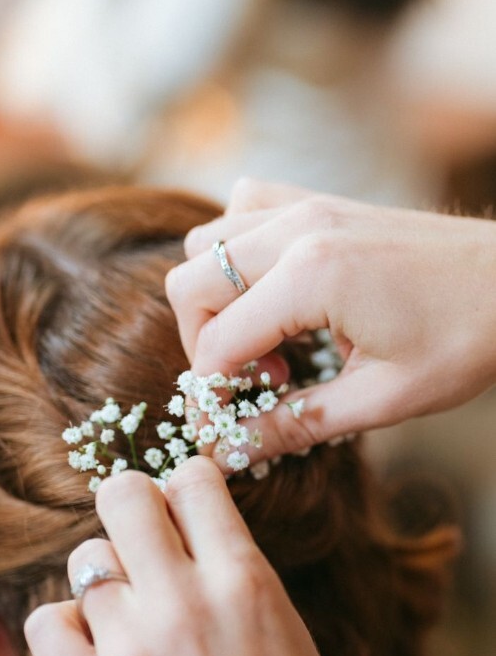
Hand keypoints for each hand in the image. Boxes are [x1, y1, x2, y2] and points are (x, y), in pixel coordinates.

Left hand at [25, 457, 398, 655]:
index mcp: (246, 579)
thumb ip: (232, 572)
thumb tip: (181, 525)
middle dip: (131, 507)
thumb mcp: (285, 630)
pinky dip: (67, 629)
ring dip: (107, 584)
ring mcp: (133, 651)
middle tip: (140, 541)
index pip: (192, 478)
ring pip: (86, 563)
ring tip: (132, 623)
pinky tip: (96, 651)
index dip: (183, 488)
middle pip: (122, 495)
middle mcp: (185, 603)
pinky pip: (47, 623)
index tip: (181, 512)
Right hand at [166, 178, 495, 456]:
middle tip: (255, 382)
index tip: (228, 425)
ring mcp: (306, 207)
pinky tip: (273, 289)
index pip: (217, 344)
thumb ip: (295, 424)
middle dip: (204, 344)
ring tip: (270, 339)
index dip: (211, 395)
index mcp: (311, 277)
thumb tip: (230, 453)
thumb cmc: (465, 339)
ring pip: (207, 244)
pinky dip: (237, 251)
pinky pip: (244, 209)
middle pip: (191, 284)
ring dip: (217, 299)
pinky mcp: (320, 202)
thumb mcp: (382, 399)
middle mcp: (297, 230)